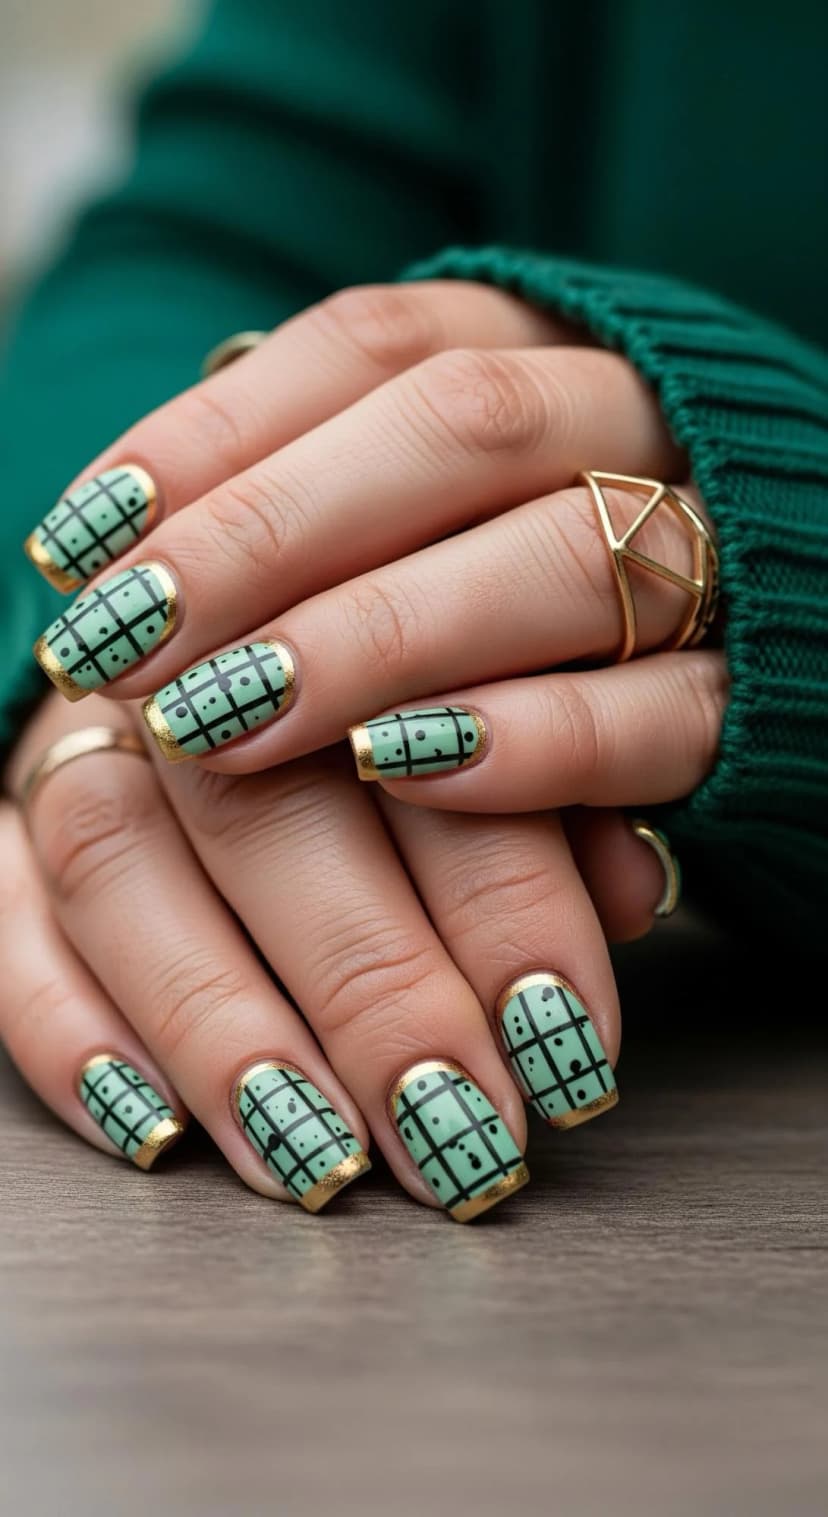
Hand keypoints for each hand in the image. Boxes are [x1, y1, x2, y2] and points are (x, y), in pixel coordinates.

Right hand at [3, 691, 670, 1218]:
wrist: (196, 641)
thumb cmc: (375, 711)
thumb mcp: (494, 732)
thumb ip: (562, 801)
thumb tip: (633, 896)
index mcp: (342, 628)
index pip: (429, 752)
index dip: (507, 906)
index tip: (564, 1041)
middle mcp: (196, 675)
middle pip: (271, 816)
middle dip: (373, 989)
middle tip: (459, 1128)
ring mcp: (83, 745)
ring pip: (120, 867)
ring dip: (220, 1026)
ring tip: (318, 1159)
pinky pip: (0, 916)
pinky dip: (68, 1032)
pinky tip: (152, 1129)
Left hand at [28, 281, 725, 820]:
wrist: (800, 612)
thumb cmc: (554, 560)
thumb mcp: (446, 494)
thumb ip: (330, 486)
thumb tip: (126, 545)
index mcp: (552, 346)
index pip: (372, 349)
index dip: (220, 434)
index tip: (87, 534)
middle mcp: (638, 417)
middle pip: (453, 434)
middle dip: (269, 536)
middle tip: (125, 639)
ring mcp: (714, 544)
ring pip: (554, 556)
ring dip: (375, 638)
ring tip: (223, 719)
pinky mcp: (761, 691)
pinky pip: (665, 709)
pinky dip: (535, 738)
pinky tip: (402, 767)